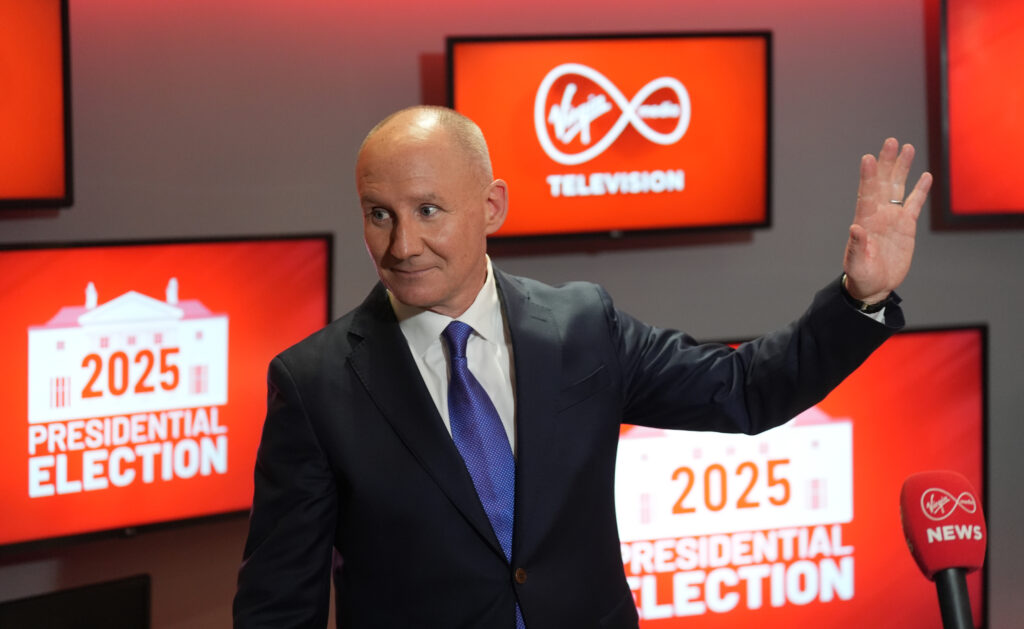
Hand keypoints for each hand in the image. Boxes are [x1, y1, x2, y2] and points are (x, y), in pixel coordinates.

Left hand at [842, 138, 932, 303]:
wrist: (873, 286)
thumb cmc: (861, 276)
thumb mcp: (856, 264)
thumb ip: (856, 247)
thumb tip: (855, 228)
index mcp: (864, 220)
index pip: (866, 193)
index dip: (867, 176)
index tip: (868, 158)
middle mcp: (878, 214)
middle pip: (883, 183)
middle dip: (886, 162)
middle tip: (891, 142)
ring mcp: (892, 218)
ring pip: (898, 187)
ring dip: (902, 168)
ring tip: (906, 148)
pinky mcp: (906, 226)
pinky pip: (914, 204)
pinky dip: (920, 191)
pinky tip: (925, 176)